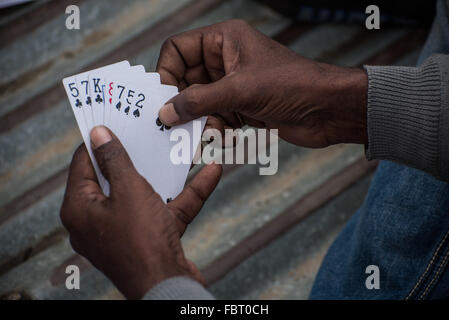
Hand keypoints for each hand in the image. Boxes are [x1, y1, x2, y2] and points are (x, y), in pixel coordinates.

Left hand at [60, 126, 221, 298]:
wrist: (169, 287)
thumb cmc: (142, 240)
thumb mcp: (129, 190)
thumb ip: (115, 160)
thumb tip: (98, 134)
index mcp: (80, 209)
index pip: (83, 164)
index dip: (99, 141)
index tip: (114, 121)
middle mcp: (99, 220)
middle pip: (116, 178)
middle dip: (138, 154)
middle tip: (147, 129)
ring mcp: (126, 230)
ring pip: (147, 193)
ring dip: (169, 173)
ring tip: (182, 147)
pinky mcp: (150, 238)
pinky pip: (166, 209)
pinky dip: (187, 193)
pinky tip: (211, 172)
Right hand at [157, 19, 367, 147]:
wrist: (328, 110)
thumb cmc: (292, 85)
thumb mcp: (239, 91)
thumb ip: (198, 101)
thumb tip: (165, 112)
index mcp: (223, 40)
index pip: (178, 50)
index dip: (167, 73)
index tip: (163, 99)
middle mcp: (225, 60)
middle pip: (186, 80)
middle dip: (183, 104)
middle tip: (176, 126)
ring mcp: (233, 84)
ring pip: (199, 103)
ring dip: (200, 121)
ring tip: (210, 135)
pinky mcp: (241, 106)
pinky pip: (215, 118)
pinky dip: (216, 131)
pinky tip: (225, 139)